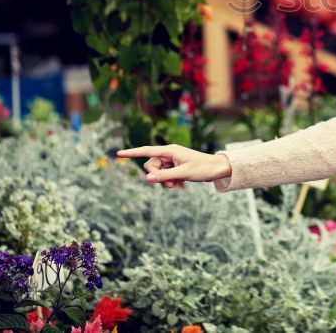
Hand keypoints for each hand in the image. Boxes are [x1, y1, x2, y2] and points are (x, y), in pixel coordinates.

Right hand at [116, 144, 231, 188]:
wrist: (216, 169)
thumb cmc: (202, 168)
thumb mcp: (183, 174)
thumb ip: (164, 176)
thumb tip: (147, 179)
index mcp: (169, 150)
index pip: (147, 151)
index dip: (132, 153)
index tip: (119, 154)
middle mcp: (169, 154)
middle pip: (151, 166)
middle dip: (157, 176)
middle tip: (171, 183)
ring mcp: (171, 161)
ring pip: (158, 173)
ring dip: (165, 181)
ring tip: (178, 184)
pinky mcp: (174, 168)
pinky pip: (165, 177)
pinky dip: (170, 182)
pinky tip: (181, 184)